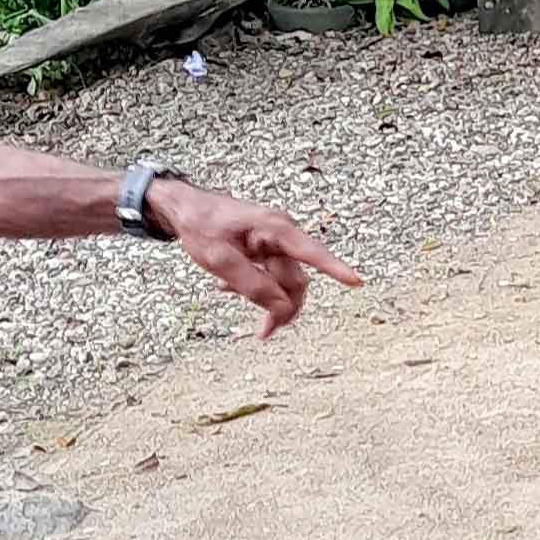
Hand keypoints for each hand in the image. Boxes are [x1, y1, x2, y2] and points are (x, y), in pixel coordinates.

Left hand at [151, 182, 361, 331]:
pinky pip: (270, 276)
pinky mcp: (265, 250)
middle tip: (263, 332)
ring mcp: (274, 243)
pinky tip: (227, 288)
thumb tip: (282, 308)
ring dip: (265, 297)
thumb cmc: (200, 225)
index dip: (335, 268)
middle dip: (283, 307)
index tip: (357, 282)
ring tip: (229, 294)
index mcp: (274, 229)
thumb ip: (252, 284)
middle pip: (296, 279)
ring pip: (283, 282)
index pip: (311, 252)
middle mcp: (281, 235)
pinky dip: (255, 287)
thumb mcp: (219, 259)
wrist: (183, 207)